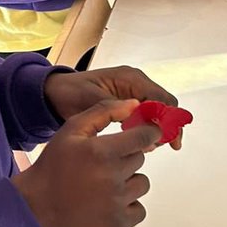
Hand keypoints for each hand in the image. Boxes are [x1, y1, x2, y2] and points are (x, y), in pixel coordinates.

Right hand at [12, 99, 160, 226]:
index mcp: (102, 151)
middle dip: (125, 157)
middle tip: (103, 163)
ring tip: (104, 183)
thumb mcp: (73, 129)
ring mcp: (116, 203)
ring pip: (142, 184)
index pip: (143, 137)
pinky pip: (139, 210)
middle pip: (139, 159)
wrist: (37, 204)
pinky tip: (109, 201)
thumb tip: (135, 104)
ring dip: (129, 181)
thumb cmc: (55, 164)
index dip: (147, 133)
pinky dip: (128, 205)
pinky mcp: (117, 224)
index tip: (143, 134)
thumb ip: (105, 111)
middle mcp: (113, 177)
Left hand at [44, 65, 178, 141]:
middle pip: (163, 106)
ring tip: (148, 147)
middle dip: (165, 126)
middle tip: (160, 146)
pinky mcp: (127, 105)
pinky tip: (140, 144)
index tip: (169, 139)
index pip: (162, 98)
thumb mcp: (90, 99)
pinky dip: (145, 130)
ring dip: (155, 130)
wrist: (56, 93)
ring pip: (156, 113)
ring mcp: (133, 94)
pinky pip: (144, 117)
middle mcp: (136, 84)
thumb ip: (114, 108)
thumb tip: (137, 118)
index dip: (169, 118)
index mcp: (131, 78)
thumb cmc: (71, 91)